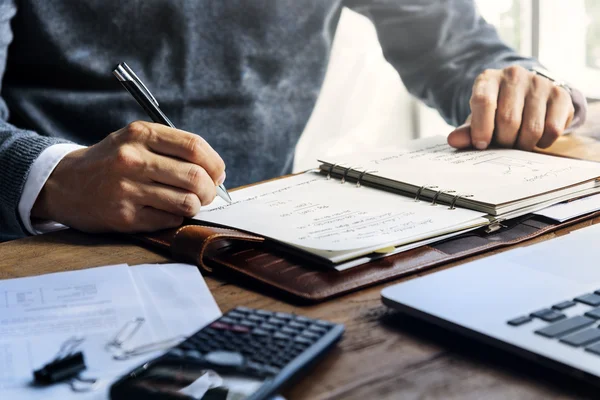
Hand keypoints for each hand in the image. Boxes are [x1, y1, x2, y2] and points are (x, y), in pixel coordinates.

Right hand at [32, 121, 225, 232]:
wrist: (64, 183)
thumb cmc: (111, 161)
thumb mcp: (135, 139)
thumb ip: (173, 148)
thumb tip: (217, 171)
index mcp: (140, 134)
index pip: (195, 147)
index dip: (215, 163)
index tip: (218, 173)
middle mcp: (133, 159)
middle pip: (196, 177)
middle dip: (211, 189)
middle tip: (207, 193)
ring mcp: (128, 189)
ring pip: (187, 202)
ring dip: (196, 206)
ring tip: (187, 203)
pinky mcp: (124, 217)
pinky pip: (169, 220)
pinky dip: (175, 218)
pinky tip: (164, 211)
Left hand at [447, 65, 574, 150]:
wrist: (526, 98)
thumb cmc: (496, 112)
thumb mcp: (478, 120)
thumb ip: (466, 131)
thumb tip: (453, 140)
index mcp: (488, 79)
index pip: (483, 102)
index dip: (481, 128)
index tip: (481, 145)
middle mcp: (514, 75)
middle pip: (508, 120)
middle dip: (504, 142)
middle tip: (502, 146)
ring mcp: (539, 83)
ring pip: (532, 128)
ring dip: (524, 145)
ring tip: (518, 144)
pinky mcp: (560, 94)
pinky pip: (553, 129)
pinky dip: (543, 142)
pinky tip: (536, 139)